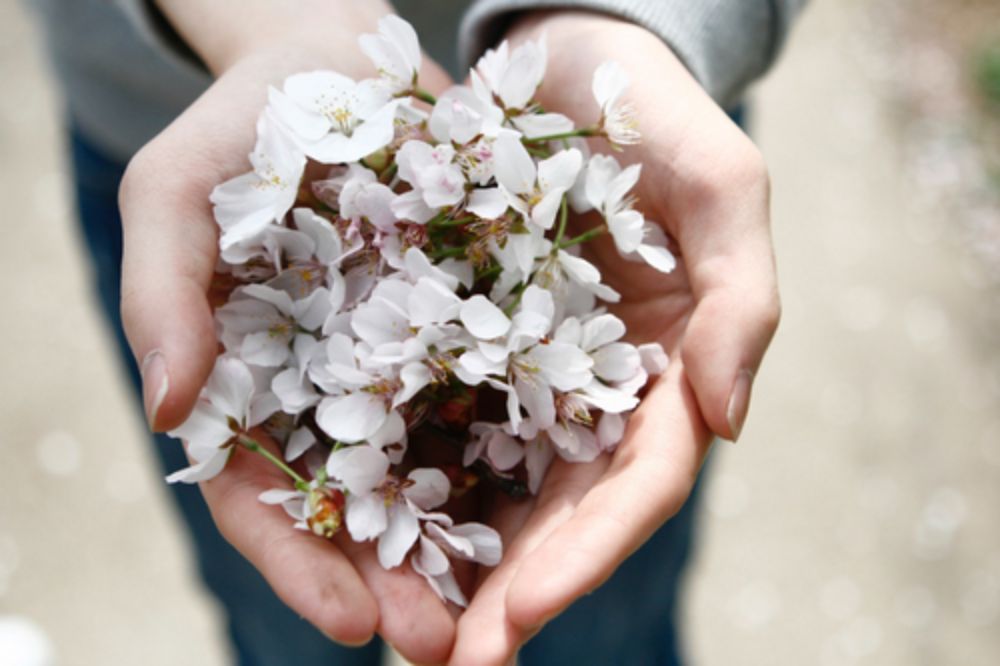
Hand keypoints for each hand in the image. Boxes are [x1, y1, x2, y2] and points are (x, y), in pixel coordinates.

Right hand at [117, 4, 458, 660]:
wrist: (336, 60)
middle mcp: (331, 389)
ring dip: (467, 546)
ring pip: (434, 470)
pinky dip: (521, 451)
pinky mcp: (472, 321)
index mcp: (250, 385)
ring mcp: (404, 361)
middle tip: (443, 648)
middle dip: (395, 582)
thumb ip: (161, 296)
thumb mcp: (176, 194)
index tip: (349, 625)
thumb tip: (170, 409)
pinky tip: (561, 500)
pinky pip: (498, 393)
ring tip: (510, 609)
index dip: (298, 564)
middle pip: (358, 506)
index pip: (260, 496)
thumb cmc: (241, 127)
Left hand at [449, 12, 779, 663]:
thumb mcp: (721, 182)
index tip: (518, 615)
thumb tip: (727, 422)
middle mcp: (599, 391)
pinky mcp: (466, 342)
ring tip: (397, 629)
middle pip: (563, 513)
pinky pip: (438, 420)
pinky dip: (410, 482)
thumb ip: (743, 297)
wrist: (566, 62)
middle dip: (511, 591)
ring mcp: (530, 374)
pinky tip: (365, 530)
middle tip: (446, 661)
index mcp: (668, 371)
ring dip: (455, 565)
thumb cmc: (652, 114)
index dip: (585, 557)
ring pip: (499, 488)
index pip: (638, 486)